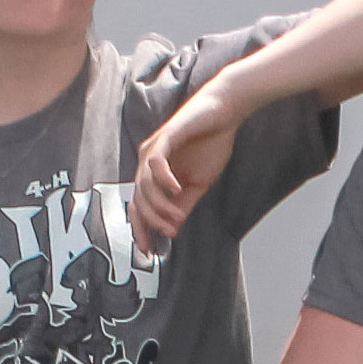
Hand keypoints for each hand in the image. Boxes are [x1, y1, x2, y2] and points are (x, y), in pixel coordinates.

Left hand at [133, 82, 246, 257]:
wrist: (224, 113)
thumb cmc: (212, 143)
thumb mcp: (198, 184)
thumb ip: (184, 204)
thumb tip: (173, 228)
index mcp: (154, 173)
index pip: (139, 206)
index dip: (141, 229)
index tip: (148, 250)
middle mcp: (148, 161)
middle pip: (138, 199)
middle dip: (152, 221)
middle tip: (170, 231)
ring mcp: (154, 148)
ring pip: (145, 185)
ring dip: (160, 206)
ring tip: (177, 215)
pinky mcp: (165, 137)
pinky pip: (156, 163)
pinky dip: (164, 180)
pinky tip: (177, 190)